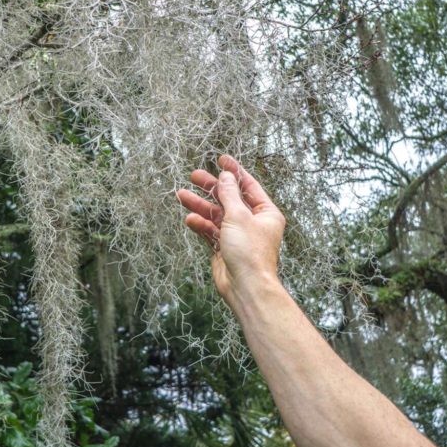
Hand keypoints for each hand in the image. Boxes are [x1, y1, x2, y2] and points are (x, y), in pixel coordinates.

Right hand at [177, 155, 285, 309]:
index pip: (248, 185)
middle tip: (194, 175)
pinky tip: (190, 219)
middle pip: (229, 199)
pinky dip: (200, 224)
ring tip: (181, 195)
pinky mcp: (224, 248)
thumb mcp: (238, 216)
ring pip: (216, 214)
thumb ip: (229, 194)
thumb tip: (225, 177)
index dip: (234, 172)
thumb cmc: (250, 253)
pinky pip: (210, 231)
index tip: (221, 159)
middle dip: (211, 188)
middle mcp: (253, 222)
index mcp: (265, 212)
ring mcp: (237, 235)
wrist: (246, 287)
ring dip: (200, 205)